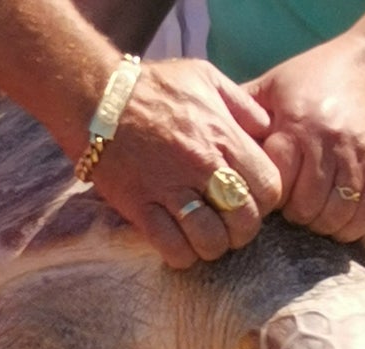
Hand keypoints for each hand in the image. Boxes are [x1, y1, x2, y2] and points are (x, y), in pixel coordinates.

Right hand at [91, 58, 282, 268]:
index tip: (251, 200)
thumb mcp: (206, 78)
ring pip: (210, 239)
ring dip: (212, 246)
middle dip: (242, 231)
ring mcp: (170, 190)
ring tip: (204, 239)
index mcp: (224, 136)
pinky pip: (171, 247)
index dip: (266, 202)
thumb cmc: (152, 87)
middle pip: (244, 220)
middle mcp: (202, 166)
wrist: (96, 97)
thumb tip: (267, 130)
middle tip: (230, 227)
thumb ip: (242, 104)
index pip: (269, 188)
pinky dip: (181, 254)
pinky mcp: (141, 207)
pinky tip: (179, 245)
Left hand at [244, 33, 364, 241]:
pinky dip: (347, 227)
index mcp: (296, 125)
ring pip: (333, 215)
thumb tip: (204, 137)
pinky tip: (333, 221)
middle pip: (303, 206)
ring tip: (308, 215)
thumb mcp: (272, 86)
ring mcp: (356, 158)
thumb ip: (240, 112)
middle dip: (290, 217)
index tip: (260, 195)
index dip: (263, 197)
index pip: (274, 182)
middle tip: (285, 211)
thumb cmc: (313, 76)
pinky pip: (364, 214)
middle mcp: (327, 144)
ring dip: (318, 225)